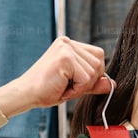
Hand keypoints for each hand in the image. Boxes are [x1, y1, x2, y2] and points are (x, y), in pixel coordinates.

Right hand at [0, 36, 114, 116]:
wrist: (25, 94)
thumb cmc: (46, 90)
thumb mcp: (75, 86)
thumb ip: (93, 83)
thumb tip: (112, 83)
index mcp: (69, 45)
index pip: (98, 56)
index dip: (92, 74)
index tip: (75, 83)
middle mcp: (68, 42)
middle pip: (100, 62)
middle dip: (88, 81)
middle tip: (68, 87)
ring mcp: (66, 48)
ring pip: (94, 71)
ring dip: (82, 87)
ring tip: (63, 87)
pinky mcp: (65, 58)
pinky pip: (86, 78)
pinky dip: (77, 90)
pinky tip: (62, 88)